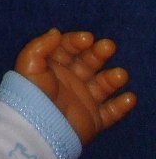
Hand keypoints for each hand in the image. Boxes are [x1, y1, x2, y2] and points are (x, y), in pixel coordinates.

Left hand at [15, 28, 135, 144]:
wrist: (37, 127)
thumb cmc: (31, 92)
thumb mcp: (29, 64)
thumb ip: (41, 45)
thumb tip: (56, 31)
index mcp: (52, 67)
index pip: (67, 48)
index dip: (77, 41)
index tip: (88, 38)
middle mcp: (68, 81)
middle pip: (87, 63)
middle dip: (98, 53)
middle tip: (108, 46)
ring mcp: (82, 100)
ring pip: (102, 85)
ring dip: (112, 79)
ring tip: (120, 74)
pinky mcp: (92, 119)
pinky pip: (111, 112)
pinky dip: (121, 106)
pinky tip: (129, 97)